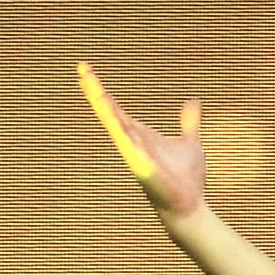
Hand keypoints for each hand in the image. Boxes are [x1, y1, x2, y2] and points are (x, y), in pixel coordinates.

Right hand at [76, 62, 208, 219]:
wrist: (190, 205)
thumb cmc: (187, 178)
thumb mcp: (190, 142)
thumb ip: (189, 122)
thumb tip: (193, 101)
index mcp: (140, 134)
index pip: (115, 107)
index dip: (100, 89)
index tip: (85, 70)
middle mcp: (133, 142)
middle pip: (109, 112)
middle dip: (96, 91)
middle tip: (81, 69)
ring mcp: (135, 154)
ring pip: (114, 126)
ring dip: (103, 106)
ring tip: (90, 84)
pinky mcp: (142, 168)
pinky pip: (129, 147)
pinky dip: (122, 133)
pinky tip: (112, 117)